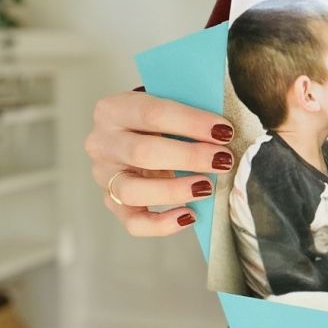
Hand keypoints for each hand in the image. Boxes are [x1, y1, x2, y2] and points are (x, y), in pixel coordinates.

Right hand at [84, 90, 234, 236]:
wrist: (143, 134)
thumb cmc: (165, 119)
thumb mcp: (171, 103)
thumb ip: (192, 109)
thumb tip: (225, 130)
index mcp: (113, 109)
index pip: (151, 113)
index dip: (191, 123)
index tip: (224, 131)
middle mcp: (101, 143)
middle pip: (142, 152)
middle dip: (190, 157)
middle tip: (223, 160)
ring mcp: (103, 176)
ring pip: (132, 191)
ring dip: (175, 190)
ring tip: (207, 187)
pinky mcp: (113, 203)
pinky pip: (133, 222)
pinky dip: (162, 224)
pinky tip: (189, 215)